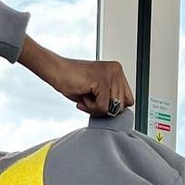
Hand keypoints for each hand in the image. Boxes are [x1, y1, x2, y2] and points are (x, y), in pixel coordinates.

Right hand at [18, 37, 134, 118]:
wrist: (55, 70)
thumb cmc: (72, 81)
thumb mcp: (96, 92)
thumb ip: (110, 99)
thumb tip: (119, 114)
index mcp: (117, 71)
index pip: (128, 100)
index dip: (112, 107)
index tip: (97, 101)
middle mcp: (116, 70)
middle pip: (122, 106)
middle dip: (105, 109)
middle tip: (89, 100)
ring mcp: (110, 74)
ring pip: (113, 108)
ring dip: (96, 108)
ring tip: (85, 97)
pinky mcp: (102, 80)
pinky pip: (103, 107)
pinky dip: (90, 107)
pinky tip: (82, 96)